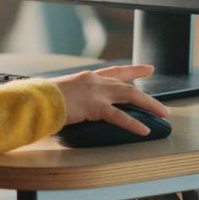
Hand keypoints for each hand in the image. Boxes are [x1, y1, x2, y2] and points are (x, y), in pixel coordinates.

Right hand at [49, 65, 169, 135]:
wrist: (35, 99)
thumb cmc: (42, 99)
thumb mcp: (61, 95)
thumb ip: (71, 100)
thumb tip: (72, 110)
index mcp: (86, 78)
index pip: (114, 71)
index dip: (132, 70)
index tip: (147, 68)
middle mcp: (94, 81)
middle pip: (127, 83)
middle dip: (148, 92)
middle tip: (162, 102)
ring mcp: (96, 92)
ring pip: (130, 95)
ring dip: (149, 104)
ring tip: (163, 114)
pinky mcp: (95, 106)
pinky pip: (119, 116)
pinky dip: (133, 124)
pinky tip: (144, 131)